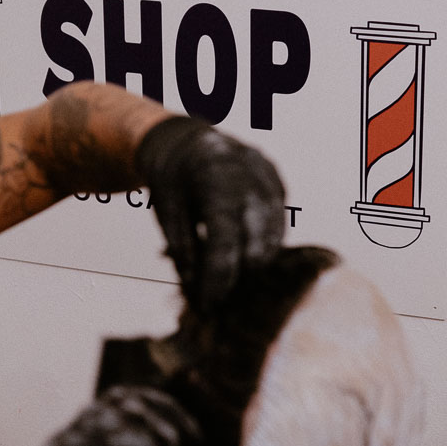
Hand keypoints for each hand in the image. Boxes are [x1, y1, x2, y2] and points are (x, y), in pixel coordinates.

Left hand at [137, 116, 284, 308]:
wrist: (183, 140)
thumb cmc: (171, 180)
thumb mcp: (167, 213)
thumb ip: (184, 252)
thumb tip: (198, 294)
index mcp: (215, 178)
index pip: (225, 240)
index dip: (218, 277)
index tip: (208, 305)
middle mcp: (250, 175)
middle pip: (258, 241)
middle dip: (240, 275)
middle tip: (219, 295)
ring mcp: (269, 176)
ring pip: (276, 235)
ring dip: (255, 262)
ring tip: (231, 275)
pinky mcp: (278, 181)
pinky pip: (279, 222)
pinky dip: (264, 242)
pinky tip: (244, 252)